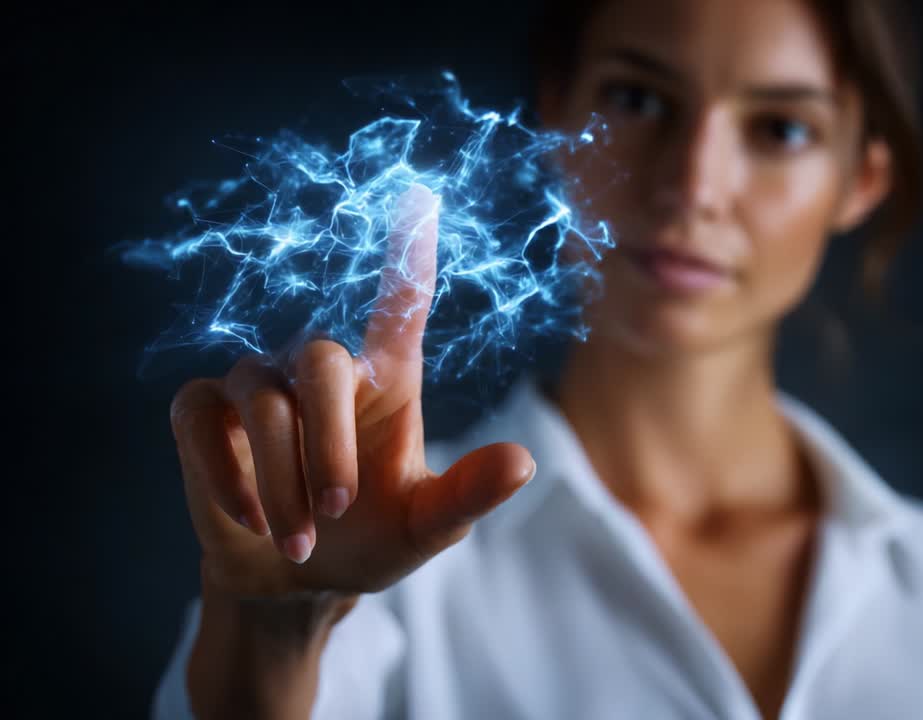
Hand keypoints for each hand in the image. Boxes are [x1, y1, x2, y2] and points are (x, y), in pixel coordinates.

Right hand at [169, 184, 534, 597]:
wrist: (295, 585)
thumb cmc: (370, 541)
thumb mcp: (427, 529)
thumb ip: (468, 496)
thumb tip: (523, 463)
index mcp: (387, 379)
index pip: (400, 302)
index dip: (408, 252)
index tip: (422, 195)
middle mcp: (323, 367)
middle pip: (319, 360)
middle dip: (329, 443)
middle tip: (341, 510)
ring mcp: (259, 384)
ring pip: (261, 400)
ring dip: (283, 480)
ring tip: (301, 541)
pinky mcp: (204, 412)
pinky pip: (199, 415)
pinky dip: (225, 473)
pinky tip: (249, 520)